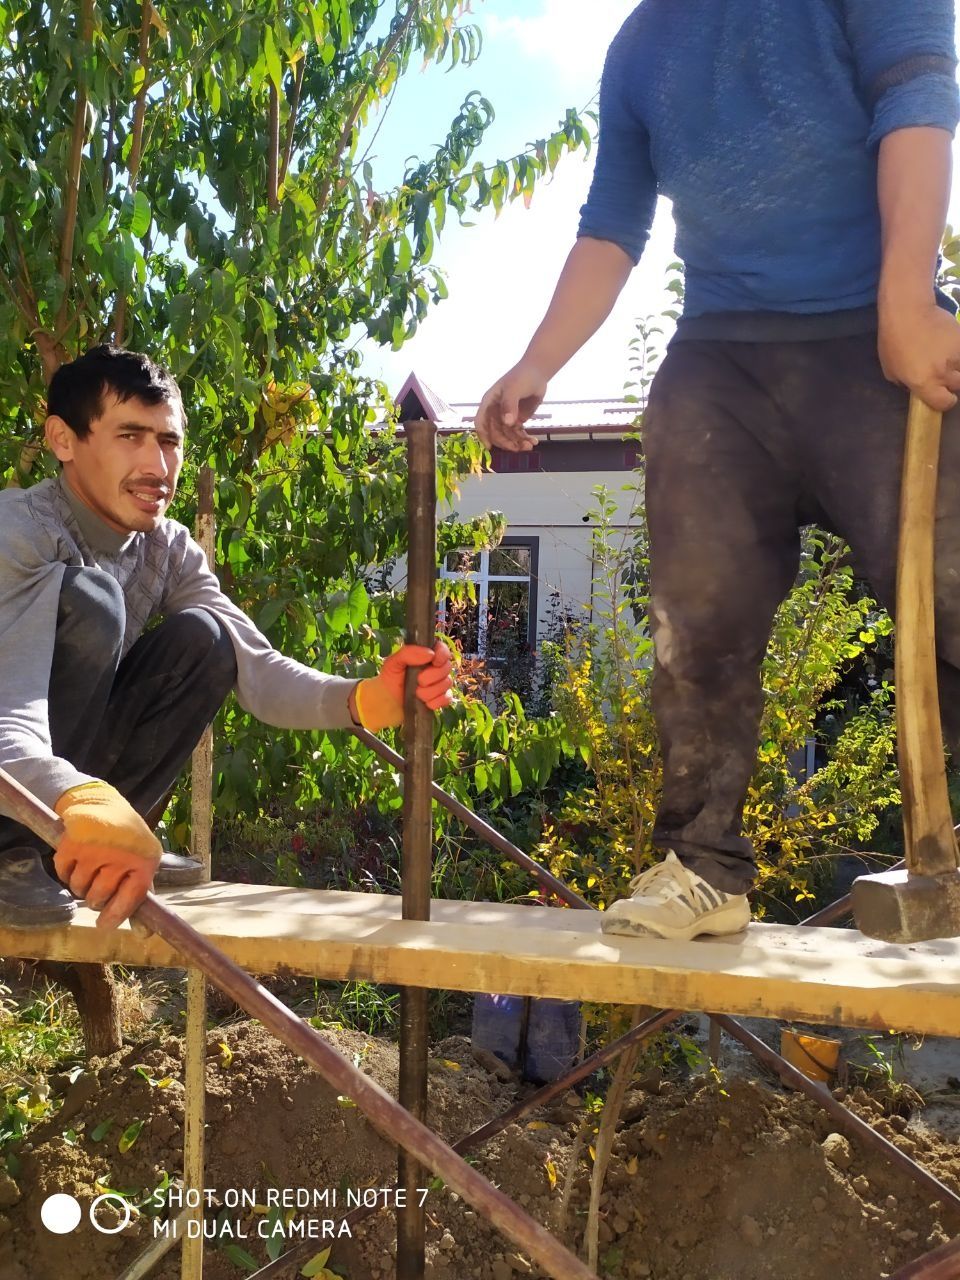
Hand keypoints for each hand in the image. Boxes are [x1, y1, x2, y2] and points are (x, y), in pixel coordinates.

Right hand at [53, 781, 160, 930]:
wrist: (100, 803)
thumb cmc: (125, 838)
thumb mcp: (141, 860)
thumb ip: (140, 893)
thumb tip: (142, 934)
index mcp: (145, 860)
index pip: (131, 898)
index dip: (116, 915)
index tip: (104, 925)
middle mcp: (121, 855)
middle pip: (99, 897)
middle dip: (95, 897)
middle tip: (97, 884)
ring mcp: (95, 849)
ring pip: (78, 888)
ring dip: (80, 885)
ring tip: (89, 868)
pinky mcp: (71, 844)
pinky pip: (62, 874)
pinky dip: (65, 872)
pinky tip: (76, 859)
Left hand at [353, 641, 454, 730]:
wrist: (387, 702)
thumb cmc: (390, 679)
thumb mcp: (393, 662)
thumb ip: (408, 653)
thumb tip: (430, 654)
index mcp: (426, 655)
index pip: (443, 650)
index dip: (442, 655)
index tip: (434, 661)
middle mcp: (435, 667)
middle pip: (447, 667)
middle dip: (432, 677)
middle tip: (418, 681)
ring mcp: (439, 683)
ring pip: (447, 683)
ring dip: (431, 691)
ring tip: (417, 694)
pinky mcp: (440, 698)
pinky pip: (447, 698)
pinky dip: (437, 701)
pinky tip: (426, 703)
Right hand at [474, 361, 547, 452]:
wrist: (537, 373)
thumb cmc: (522, 377)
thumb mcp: (514, 389)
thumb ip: (509, 405)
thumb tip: (507, 423)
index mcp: (489, 403)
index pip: (481, 422)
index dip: (483, 435)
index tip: (489, 448)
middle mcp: (495, 412)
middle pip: (496, 433)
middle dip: (506, 442)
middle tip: (518, 448)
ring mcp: (506, 417)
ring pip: (508, 436)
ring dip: (517, 443)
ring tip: (529, 446)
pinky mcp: (517, 420)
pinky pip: (518, 434)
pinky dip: (525, 439)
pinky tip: (533, 442)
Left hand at [878, 303, 959, 411]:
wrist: (908, 311)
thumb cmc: (894, 342)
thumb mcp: (891, 370)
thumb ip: (906, 384)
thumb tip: (916, 388)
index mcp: (924, 383)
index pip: (944, 403)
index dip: (944, 402)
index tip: (943, 396)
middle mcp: (943, 373)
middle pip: (958, 386)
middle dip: (951, 383)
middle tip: (942, 373)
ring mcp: (957, 355)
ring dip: (957, 365)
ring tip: (945, 356)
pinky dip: (958, 350)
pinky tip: (950, 344)